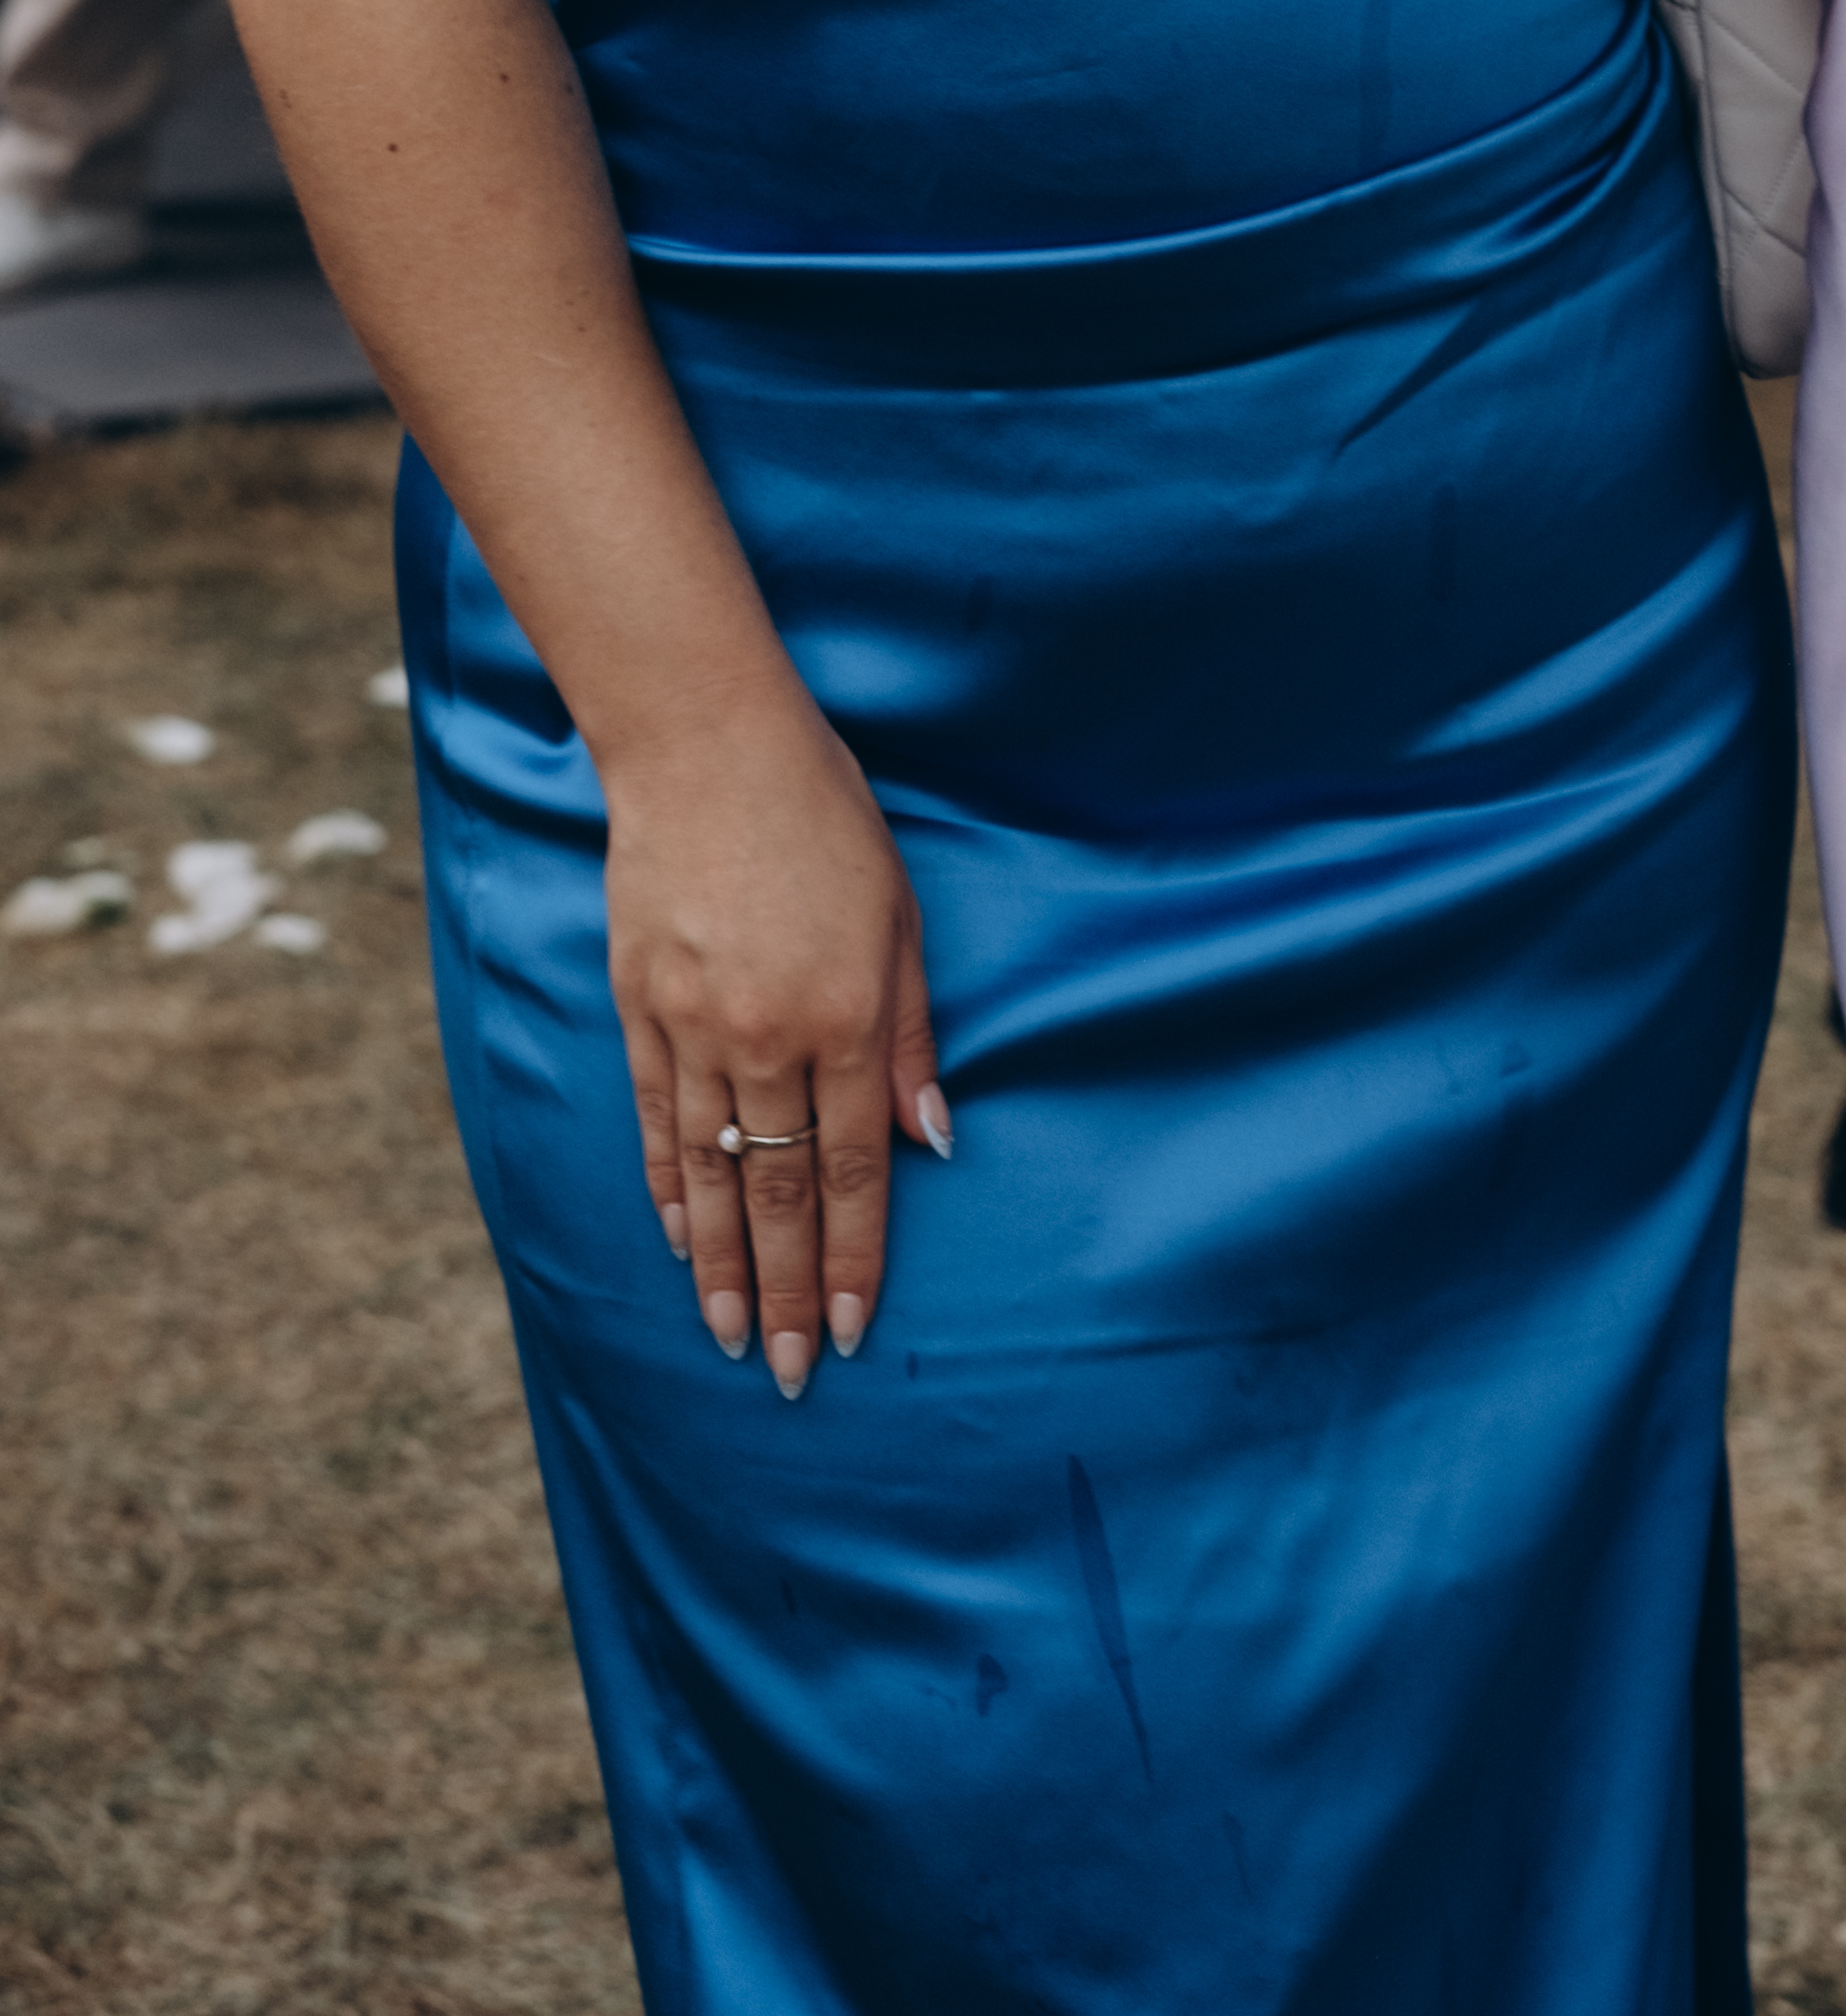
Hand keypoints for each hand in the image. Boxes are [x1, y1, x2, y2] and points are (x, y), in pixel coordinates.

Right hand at [604, 690, 946, 1398]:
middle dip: (786, 1290)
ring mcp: (691, 1026)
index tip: (853, 1329)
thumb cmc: (824, 818)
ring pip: (706, 1172)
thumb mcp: (899, 914)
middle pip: (776, 1190)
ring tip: (729, 1338)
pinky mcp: (638, 1007)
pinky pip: (654, 1120)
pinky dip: (666, 1188)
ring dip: (719, 1265)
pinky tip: (676, 1239)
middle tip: (791, 1374)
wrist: (705, 746)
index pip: (854, 1166)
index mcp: (843, 1014)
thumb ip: (912, 1034)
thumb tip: (932, 1138)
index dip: (854, 1255)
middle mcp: (764, 1036)